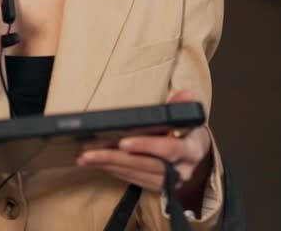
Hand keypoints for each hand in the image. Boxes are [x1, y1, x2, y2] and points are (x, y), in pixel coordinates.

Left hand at [77, 90, 212, 200]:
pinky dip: (114, 171)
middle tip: (90, 153)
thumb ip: (184, 105)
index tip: (124, 143)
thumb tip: (186, 94)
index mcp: (192, 149)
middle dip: (115, 159)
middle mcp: (182, 170)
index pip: (169, 149)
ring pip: (135, 174)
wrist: (195, 155)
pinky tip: (99, 163)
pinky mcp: (157, 188)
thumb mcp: (190, 117)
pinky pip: (133, 180)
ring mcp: (169, 182)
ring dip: (109, 165)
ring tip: (85, 157)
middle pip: (145, 165)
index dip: (147, 146)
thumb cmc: (188, 132)